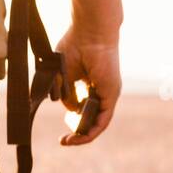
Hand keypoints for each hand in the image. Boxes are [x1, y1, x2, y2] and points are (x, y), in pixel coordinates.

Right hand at [57, 0, 122, 145]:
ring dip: (82, 136)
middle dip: (75, 131)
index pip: (81, 110)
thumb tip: (67, 110)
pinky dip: (91, 132)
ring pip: (97, 123)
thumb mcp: (62, 75)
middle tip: (64, 137)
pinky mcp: (111, 94)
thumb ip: (64, 93)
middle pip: (89, 119)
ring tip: (68, 141)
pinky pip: (103, 120)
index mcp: (88, 84)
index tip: (61, 132)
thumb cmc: (75, 45)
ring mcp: (107, 93)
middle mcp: (99, 90)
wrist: (89, 31)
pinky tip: (78, 138)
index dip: (70, 121)